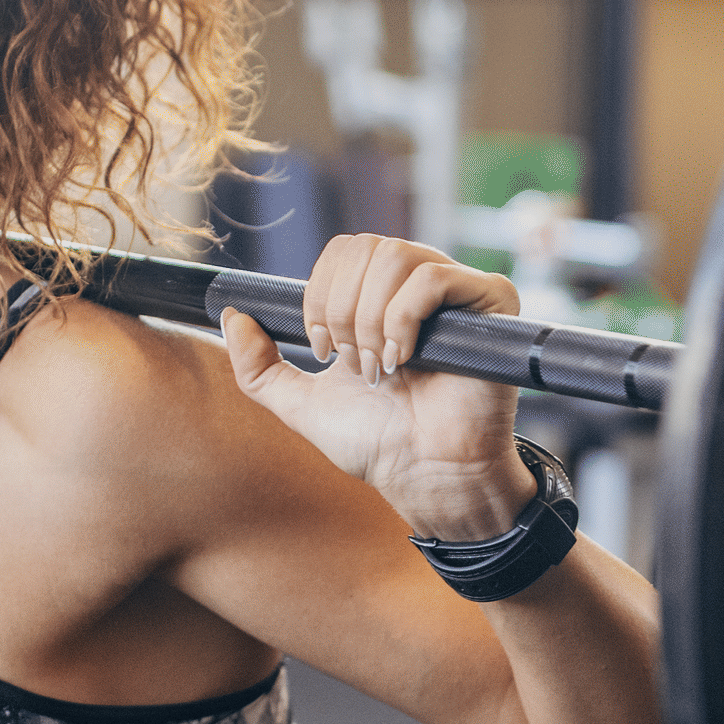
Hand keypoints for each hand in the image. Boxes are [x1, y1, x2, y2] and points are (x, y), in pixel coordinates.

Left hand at [220, 232, 531, 541]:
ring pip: (395, 257)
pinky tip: (405, 360)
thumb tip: (231, 314)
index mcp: (381, 296)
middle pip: (364, 247)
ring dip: (372, 320)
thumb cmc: (378, 443)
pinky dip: (404, 319)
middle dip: (343, 310)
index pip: (342, 250)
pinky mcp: (492, 303)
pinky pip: (434, 278)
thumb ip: (258, 367)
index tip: (322, 350)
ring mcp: (457, 292)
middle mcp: (420, 284)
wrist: (426, 476)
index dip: (320, 294)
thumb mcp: (301, 405)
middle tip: (352, 363)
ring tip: (381, 368)